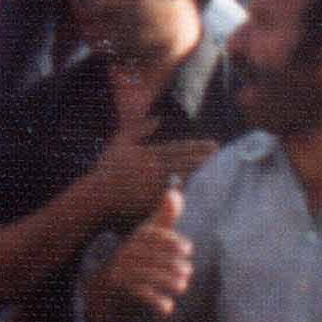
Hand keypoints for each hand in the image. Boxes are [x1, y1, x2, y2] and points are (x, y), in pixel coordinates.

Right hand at [82, 114, 219, 221]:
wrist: (97, 196)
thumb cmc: (107, 169)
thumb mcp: (119, 142)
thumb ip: (137, 129)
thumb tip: (157, 119)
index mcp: (149, 154)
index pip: (180, 149)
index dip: (199, 147)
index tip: (215, 144)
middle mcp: (155, 169)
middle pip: (187, 163)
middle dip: (205, 159)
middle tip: (223, 157)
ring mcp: (156, 187)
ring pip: (185, 179)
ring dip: (202, 174)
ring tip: (218, 171)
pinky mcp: (155, 203)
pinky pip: (178, 197)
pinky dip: (192, 193)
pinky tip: (204, 192)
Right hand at [87, 185, 193, 321]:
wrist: (107, 286)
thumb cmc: (138, 256)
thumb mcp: (150, 236)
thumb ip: (164, 216)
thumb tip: (174, 191)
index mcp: (134, 237)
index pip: (150, 234)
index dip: (169, 240)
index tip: (188, 248)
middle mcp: (125, 252)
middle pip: (149, 255)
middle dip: (171, 263)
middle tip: (188, 271)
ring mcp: (120, 271)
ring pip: (145, 274)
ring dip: (166, 280)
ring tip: (182, 285)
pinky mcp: (119, 290)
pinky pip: (138, 294)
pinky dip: (154, 301)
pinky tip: (168, 308)